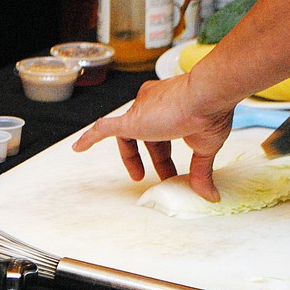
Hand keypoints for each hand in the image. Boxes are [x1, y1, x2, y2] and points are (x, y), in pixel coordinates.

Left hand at [72, 74, 232, 201]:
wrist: (207, 95)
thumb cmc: (210, 112)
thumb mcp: (205, 147)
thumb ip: (202, 171)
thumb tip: (209, 194)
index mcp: (170, 104)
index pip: (161, 131)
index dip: (165, 154)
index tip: (173, 172)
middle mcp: (152, 103)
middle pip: (146, 134)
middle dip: (155, 158)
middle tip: (161, 177)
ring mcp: (139, 110)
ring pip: (127, 133)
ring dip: (131, 156)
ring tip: (138, 176)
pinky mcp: (130, 120)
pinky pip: (103, 128)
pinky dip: (90, 137)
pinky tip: (79, 148)